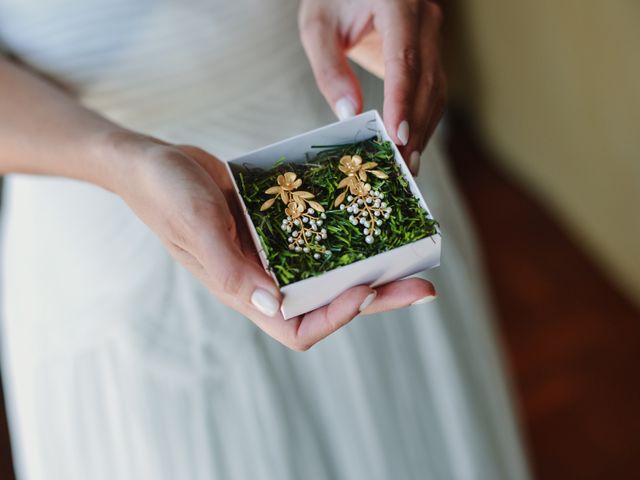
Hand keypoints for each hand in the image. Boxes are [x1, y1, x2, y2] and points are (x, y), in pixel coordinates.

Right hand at [111, 134, 436, 350]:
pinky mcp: (276, 227)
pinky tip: (371, 216)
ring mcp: (272, 253)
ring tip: (411, 253)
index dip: (337, 316)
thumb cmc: (166, 193)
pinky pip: (318, 238)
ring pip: (330, 272)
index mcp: (243, 289)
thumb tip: (272, 307)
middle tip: (423, 284)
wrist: (153, 163)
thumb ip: (229, 266)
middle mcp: (264, 278)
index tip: (368, 288)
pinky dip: (346, 234)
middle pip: (329, 304)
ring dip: (371, 266)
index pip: (299, 326)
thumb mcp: (196, 223)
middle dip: (377, 297)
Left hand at [299, 0, 446, 175]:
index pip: (404, 60)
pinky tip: (412, 143)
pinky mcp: (430, 50)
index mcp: (397, 4)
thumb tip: (348, 115)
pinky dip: (423, 118)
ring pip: (436, 88)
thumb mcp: (318, 27)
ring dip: (424, 128)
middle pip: (426, 80)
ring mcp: (431, 34)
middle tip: (403, 164)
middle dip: (415, 126)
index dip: (402, 101)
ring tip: (409, 163)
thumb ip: (330, 69)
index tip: (398, 136)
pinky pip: (433, 88)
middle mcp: (423, 18)